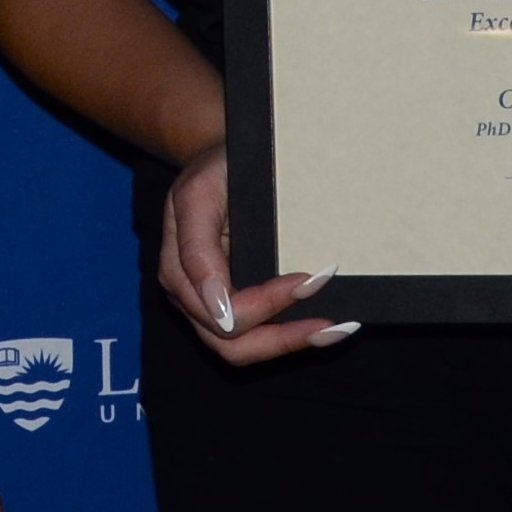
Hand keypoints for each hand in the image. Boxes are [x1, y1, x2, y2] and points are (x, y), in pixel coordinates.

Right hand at [156, 142, 360, 366]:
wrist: (220, 161)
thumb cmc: (214, 171)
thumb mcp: (199, 193)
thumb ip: (197, 249)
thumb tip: (216, 303)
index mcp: (178, 270)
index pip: (224, 311)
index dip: (267, 303)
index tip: (310, 280)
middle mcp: (190, 297)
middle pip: (231, 344)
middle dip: (283, 338)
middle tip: (330, 323)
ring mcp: (207, 307)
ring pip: (243, 350)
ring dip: (290, 343)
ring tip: (333, 331)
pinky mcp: (231, 308)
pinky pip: (255, 337)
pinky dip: (289, 336)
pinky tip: (322, 328)